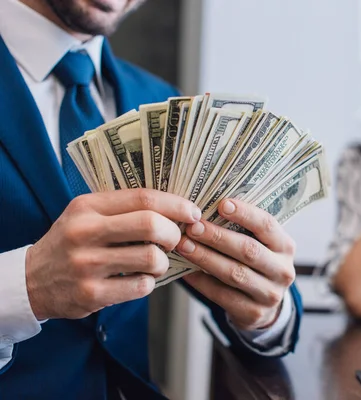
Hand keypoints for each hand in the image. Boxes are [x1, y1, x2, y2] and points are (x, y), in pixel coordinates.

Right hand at [26, 189, 201, 319]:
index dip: (176, 205)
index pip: (143, 198)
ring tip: (154, 263)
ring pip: (152, 258)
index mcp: (87, 206)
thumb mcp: (87, 214)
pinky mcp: (91, 294)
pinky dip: (149, 283)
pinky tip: (138, 279)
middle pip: (151, 225)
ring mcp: (87, 264)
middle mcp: (85, 232)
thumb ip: (124, 207)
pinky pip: (142, 286)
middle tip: (175, 240)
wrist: (31, 280)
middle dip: (174, 233)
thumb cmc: (71, 242)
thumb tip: (176, 208)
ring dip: (163, 262)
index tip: (192, 212)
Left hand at [177, 199, 295, 330]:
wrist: (266, 305)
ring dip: (206, 258)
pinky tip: (186, 271)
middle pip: (248, 250)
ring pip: (234, 273)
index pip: (267, 225)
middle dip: (217, 237)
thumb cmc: (257, 264)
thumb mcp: (261, 245)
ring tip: (184, 246)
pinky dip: (202, 282)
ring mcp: (270, 294)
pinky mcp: (253, 313)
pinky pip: (223, 295)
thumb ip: (244, 229)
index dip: (245, 214)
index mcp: (285, 246)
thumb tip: (207, 208)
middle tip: (193, 227)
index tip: (222, 204)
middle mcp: (282, 270)